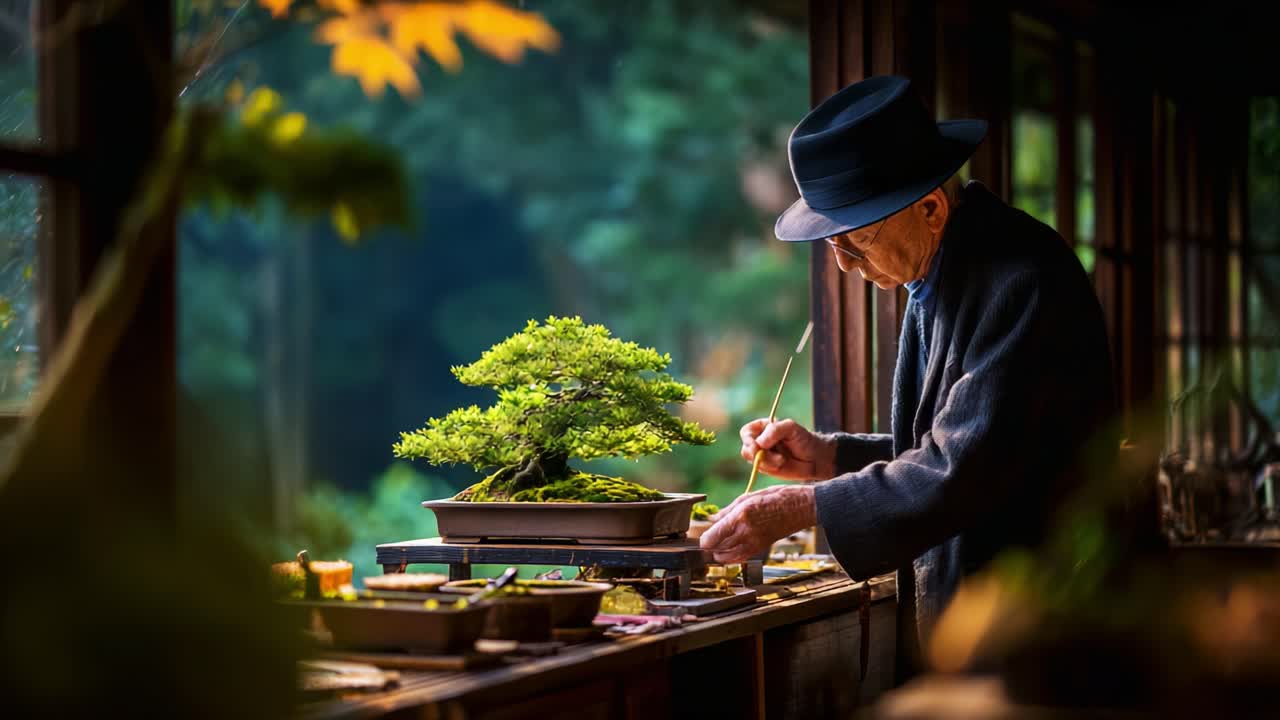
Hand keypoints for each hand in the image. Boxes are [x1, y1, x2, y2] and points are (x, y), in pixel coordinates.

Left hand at [698, 485, 816, 563]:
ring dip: (719, 553)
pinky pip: (740, 558)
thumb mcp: (747, 497)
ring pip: (727, 558)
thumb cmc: (776, 497)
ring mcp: (754, 543)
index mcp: (740, 517)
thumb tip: (713, 519)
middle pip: (717, 550)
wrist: (800, 508)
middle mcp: (746, 533)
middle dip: (710, 547)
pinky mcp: (760, 548)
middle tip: (708, 539)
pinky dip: (731, 557)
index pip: (712, 538)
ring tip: (718, 545)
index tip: (702, 537)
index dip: (703, 540)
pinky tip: (730, 549)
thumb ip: (727, 511)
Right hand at [740, 418, 836, 481]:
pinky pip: (759, 469)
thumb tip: (759, 443)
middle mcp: (760, 441)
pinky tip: (782, 464)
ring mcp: (762, 456)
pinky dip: (769, 467)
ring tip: (782, 459)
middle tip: (770, 455)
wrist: (816, 458)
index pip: (746, 432)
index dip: (748, 439)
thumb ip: (774, 430)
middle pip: (746, 448)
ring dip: (766, 461)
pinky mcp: (767, 468)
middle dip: (756, 453)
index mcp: (763, 428)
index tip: (756, 446)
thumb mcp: (791, 428)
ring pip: (752, 460)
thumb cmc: (804, 439)